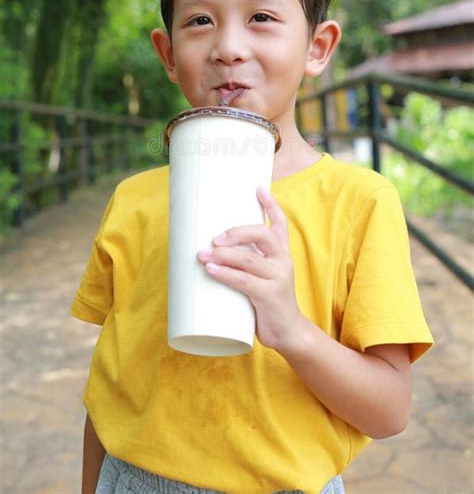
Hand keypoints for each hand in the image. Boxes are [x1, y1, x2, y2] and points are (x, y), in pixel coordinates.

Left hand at [197, 186, 303, 350]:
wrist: (289, 333)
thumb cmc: (269, 303)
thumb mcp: (263, 277)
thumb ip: (246, 264)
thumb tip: (209, 251)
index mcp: (281, 254)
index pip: (280, 223)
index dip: (270, 204)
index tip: (258, 188)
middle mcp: (282, 261)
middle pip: (262, 234)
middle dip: (236, 231)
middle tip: (214, 237)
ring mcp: (278, 278)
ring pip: (248, 258)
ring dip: (222, 254)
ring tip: (202, 254)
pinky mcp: (270, 296)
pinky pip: (244, 281)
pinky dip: (224, 274)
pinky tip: (210, 269)